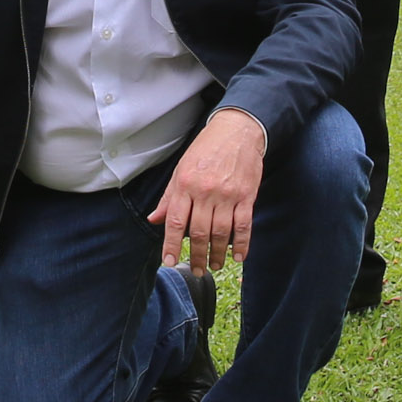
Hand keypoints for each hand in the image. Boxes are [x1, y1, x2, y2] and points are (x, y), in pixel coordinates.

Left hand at [148, 110, 266, 271]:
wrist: (237, 131)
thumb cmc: (206, 150)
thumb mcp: (181, 169)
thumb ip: (169, 197)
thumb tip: (155, 219)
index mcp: (185, 185)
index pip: (176, 222)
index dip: (171, 245)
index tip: (169, 262)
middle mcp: (205, 192)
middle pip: (199, 232)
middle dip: (197, 256)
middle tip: (196, 271)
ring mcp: (227, 195)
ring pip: (221, 233)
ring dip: (217, 254)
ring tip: (214, 265)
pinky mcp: (247, 196)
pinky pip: (243, 225)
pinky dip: (241, 244)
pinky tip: (238, 257)